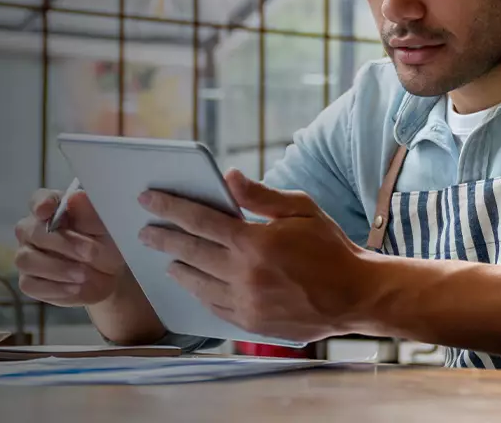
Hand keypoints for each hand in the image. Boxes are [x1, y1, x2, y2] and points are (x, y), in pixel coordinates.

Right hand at [14, 188, 128, 305]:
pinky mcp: (29, 281)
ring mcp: (28, 255)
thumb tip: (76, 196)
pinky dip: (55, 287)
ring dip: (58, 268)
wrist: (110, 275)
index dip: (41, 203)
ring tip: (84, 274)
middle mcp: (34, 230)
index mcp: (54, 208)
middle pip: (30, 231)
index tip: (47, 210)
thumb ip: (90, 212)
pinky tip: (75, 287)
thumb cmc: (106, 243)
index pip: (39, 199)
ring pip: (26, 259)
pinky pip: (30, 284)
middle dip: (61, 243)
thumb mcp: (106, 228)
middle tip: (90, 253)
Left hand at [138, 170, 374, 342]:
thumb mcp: (302, 209)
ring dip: (177, 266)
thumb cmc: (330, 247)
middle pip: (189, 251)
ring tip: (167, 257)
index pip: (199, 220)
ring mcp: (245, 303)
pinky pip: (213, 306)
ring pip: (196, 283)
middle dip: (163, 237)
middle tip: (144, 230)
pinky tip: (195, 282)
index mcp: (254, 242)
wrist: (356, 294)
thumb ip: (260, 195)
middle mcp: (244, 275)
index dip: (169, 208)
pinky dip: (199, 291)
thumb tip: (228, 178)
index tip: (148, 200)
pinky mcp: (250, 323)